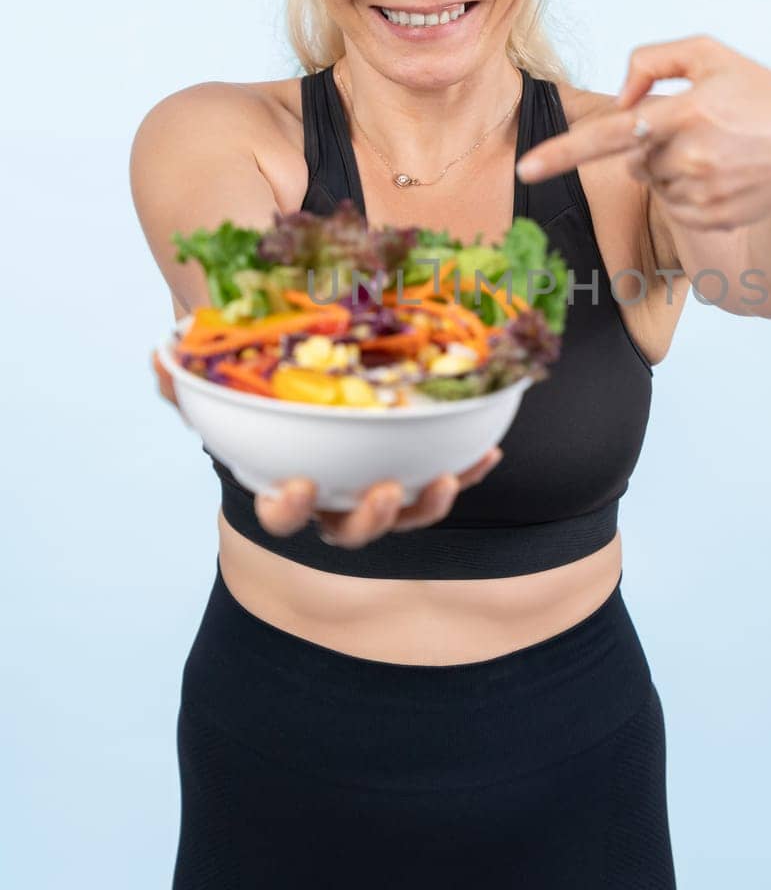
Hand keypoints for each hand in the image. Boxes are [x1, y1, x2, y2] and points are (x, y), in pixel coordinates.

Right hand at [150, 349, 503, 547]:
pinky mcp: (417, 475)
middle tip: (385, 490)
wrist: (303, 380)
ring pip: (405, 518)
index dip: (287, 508)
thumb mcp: (220, 384)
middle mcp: (334, 502)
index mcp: (286, 487)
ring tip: (444, 478)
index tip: (296, 484)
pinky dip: (467, 470)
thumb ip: (187, 379)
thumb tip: (161, 358)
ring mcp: (378, 494)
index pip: (280, 515)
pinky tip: (489, 451)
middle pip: (352, 532)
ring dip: (427, 505)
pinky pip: (444, 479)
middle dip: (370, 519)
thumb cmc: (257, 392)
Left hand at [516, 34, 770, 233]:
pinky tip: (722, 175)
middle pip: (633, 158)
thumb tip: (619, 98)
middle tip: (700, 130)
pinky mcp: (711, 219)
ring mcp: (701, 192)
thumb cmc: (758, 93)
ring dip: (671, 168)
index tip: (525, 170)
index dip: (563, 154)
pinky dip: (687, 191)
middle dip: (651, 145)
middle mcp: (690, 156)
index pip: (610, 135)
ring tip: (717, 152)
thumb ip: (654, 59)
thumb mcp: (711, 54)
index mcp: (685, 112)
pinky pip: (673, 207)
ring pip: (652, 183)